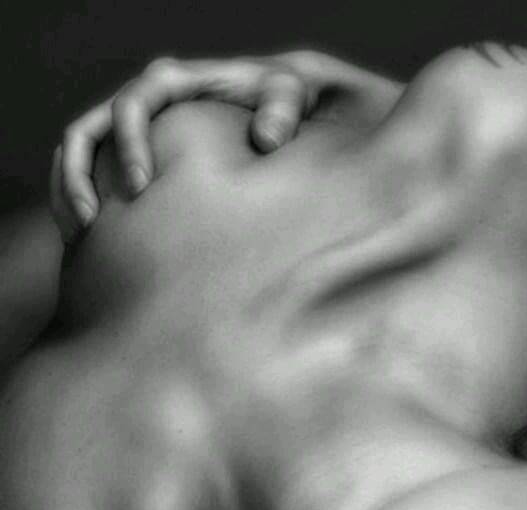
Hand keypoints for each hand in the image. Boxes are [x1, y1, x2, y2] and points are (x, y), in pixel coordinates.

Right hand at [50, 53, 335, 242]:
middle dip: (81, 176)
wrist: (274, 103)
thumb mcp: (288, 94)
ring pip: (79, 152)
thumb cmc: (280, 98)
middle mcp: (142, 99)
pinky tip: (91, 241)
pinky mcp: (132, 150)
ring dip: (68, 191)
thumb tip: (266, 140)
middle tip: (92, 222)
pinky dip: (80, 199)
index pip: (131, 107)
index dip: (128, 146)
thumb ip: (282, 110)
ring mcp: (131, 126)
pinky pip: (90, 171)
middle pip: (87, 130)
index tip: (139, 188)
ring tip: (79, 238)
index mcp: (170, 82)